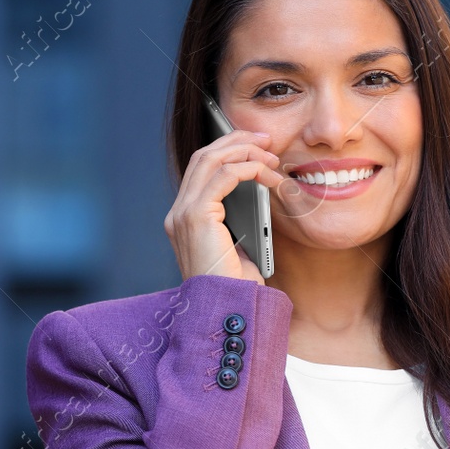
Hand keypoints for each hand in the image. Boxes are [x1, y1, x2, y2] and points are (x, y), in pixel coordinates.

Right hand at [165, 127, 281, 282]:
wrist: (228, 309)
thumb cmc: (237, 285)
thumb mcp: (239, 245)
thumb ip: (239, 217)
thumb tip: (260, 190)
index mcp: (185, 218)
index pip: (201, 169)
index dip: (227, 150)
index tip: (256, 145)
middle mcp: (177, 212)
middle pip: (203, 156)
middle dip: (236, 140)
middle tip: (267, 139)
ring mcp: (183, 213)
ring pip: (210, 159)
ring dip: (244, 151)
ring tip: (272, 155)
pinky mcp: (196, 217)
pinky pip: (224, 176)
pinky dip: (248, 168)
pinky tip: (268, 173)